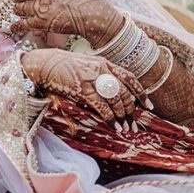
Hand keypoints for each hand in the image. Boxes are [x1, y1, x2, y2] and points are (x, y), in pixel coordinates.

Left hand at [11, 0, 123, 46]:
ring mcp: (38, 7)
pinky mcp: (38, 22)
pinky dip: (16, 27)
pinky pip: (20, 24)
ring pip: (18, 8)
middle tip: (20, 3)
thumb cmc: (87, 1)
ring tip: (20, 14)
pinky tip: (13, 29)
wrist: (92, 13)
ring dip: (18, 11)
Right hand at [21, 48, 151, 132]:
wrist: (45, 63)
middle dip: (131, 111)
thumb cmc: (64, 66)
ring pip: (115, 100)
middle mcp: (102, 70)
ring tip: (126, 129)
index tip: (148, 106)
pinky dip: (110, 118)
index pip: (129, 78)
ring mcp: (92, 79)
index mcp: (105, 63)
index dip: (140, 93)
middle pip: (124, 92)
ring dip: (122, 117)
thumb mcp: (87, 64)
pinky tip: (114, 127)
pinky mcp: (82, 89)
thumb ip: (101, 74)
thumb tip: (113, 93)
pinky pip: (102, 106)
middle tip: (134, 125)